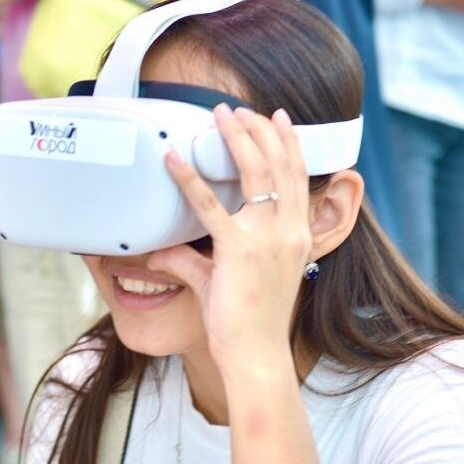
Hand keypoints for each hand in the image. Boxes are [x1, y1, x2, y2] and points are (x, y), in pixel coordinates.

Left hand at [147, 105, 307, 377]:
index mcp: (298, 235)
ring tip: (218, 115)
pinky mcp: (237, 250)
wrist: (257, 355)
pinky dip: (189, 178)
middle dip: (261, 129)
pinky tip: (173, 158)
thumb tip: (164, 249)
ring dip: (236, 137)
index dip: (289, 144)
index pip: (298, 177)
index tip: (279, 119)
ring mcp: (267, 238)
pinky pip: (209, 205)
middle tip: (240, 109)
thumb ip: (197, 260)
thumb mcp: (229, 282)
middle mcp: (289, 230)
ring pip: (256, 171)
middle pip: (281, 164)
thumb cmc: (249, 324)